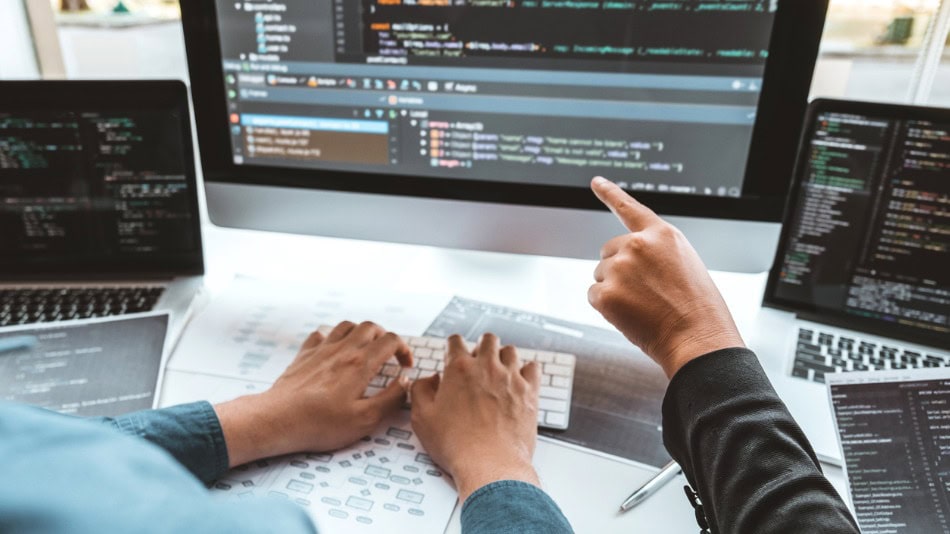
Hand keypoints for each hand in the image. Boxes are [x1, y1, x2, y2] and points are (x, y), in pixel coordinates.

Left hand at [215, 321, 412, 466]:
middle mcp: (342, 350)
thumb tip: (405, 382)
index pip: (391, 341)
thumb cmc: (321, 424)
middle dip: (385, 336)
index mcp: (361, 364)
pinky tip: (333, 350)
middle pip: (370, 327)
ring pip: (346, 326)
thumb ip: (391, 399)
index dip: (404, 350)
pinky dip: (331, 337)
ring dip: (360, 332)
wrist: (278, 420)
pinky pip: (319, 335)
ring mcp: (320, 351)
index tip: (404, 366)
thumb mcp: (365, 420)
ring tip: (365, 349)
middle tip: (388, 355)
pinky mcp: (303, 356)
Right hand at [410, 334, 541, 502]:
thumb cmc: (457, 445)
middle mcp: (487, 367)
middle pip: (488, 339)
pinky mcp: (529, 393)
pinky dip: (526, 370)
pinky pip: (533, 368)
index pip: (456, 341)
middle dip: (481, 347)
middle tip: (477, 362)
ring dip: (503, 357)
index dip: (453, 347)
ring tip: (498, 371)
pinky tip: (520, 379)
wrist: (490, 464)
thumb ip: (421, 391)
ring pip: (511, 351)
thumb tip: (429, 380)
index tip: (453, 355)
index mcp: (459, 369)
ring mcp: (511, 378)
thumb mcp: (422, 418)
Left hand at [588, 177, 743, 377]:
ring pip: (601, 275)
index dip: (610, 193)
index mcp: (662, 235)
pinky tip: (630, 315)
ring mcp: (619, 268)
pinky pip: (594, 295)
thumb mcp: (685, 265)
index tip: (595, 182)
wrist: (697, 339)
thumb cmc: (698, 309)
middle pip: (609, 252)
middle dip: (619, 270)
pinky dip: (607, 307)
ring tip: (644, 306)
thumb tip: (629, 260)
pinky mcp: (605, 292)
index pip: (630, 208)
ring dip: (615, 289)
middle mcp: (637, 245)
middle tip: (645, 293)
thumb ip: (656, 254)